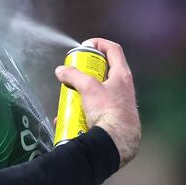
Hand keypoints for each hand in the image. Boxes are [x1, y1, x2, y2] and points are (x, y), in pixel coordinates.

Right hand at [54, 38, 140, 167]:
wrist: (117, 141)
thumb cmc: (107, 110)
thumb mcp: (88, 88)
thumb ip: (73, 76)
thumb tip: (61, 70)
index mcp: (122, 75)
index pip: (113, 49)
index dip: (99, 43)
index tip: (85, 45)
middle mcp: (124, 87)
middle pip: (104, 72)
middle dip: (86, 73)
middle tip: (74, 74)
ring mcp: (121, 103)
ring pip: (99, 92)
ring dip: (83, 93)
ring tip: (71, 98)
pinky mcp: (115, 118)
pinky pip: (98, 109)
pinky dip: (84, 110)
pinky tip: (72, 118)